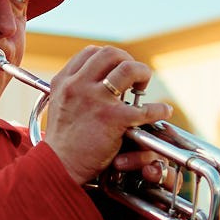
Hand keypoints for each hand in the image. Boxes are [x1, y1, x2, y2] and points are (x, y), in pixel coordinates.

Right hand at [42, 46, 168, 186]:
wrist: (57, 167)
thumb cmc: (61, 143)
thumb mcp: (58, 106)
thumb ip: (73, 91)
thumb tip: (95, 83)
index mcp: (64, 81)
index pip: (91, 52)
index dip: (109, 58)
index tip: (115, 69)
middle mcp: (78, 85)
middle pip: (111, 54)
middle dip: (128, 60)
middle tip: (134, 77)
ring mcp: (96, 100)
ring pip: (128, 69)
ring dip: (142, 74)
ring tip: (143, 87)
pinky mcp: (112, 119)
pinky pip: (143, 108)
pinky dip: (158, 110)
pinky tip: (162, 112)